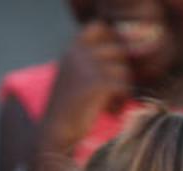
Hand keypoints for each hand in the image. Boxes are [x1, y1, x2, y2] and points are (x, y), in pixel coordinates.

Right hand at [42, 21, 132, 151]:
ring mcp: (87, 67)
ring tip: (113, 105)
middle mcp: (78, 54)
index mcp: (71, 50)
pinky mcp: (96, 84)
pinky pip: (123, 85)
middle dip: (122, 71)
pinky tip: (112, 112)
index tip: (115, 63)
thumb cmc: (70, 109)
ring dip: (123, 89)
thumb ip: (93, 62)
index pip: (98, 27)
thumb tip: (125, 52)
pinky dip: (121, 100)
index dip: (112, 40)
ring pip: (122, 69)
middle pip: (117, 50)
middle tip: (116, 92)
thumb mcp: (76, 78)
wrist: (57, 132)